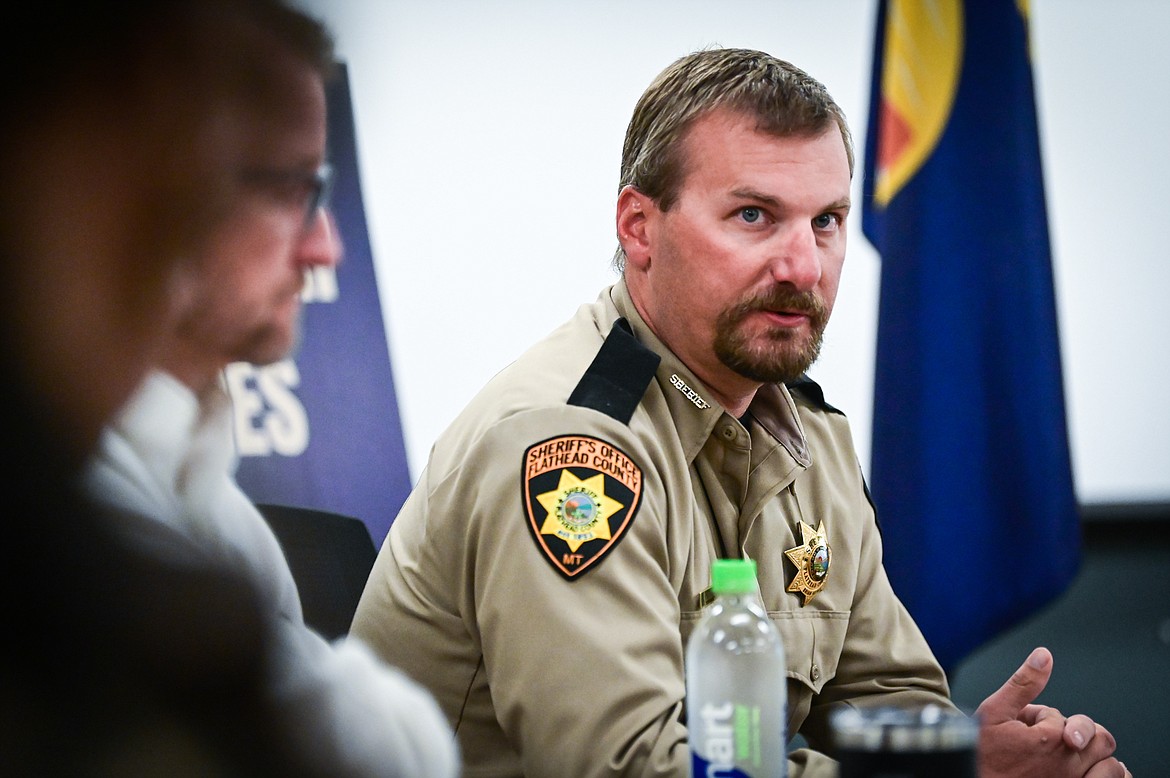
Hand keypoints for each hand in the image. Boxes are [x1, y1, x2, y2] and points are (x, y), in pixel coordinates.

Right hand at [974, 646, 1129, 776]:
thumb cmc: (982, 754)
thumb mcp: (994, 712)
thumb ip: (1023, 685)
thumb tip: (1044, 656)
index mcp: (1050, 738)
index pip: (1061, 717)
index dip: (1039, 718)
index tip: (1022, 728)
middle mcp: (1068, 764)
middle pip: (1098, 737)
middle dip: (1077, 733)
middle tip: (1053, 739)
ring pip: (1110, 764)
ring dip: (1094, 757)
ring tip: (1069, 756)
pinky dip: (1104, 776)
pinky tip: (1086, 771)